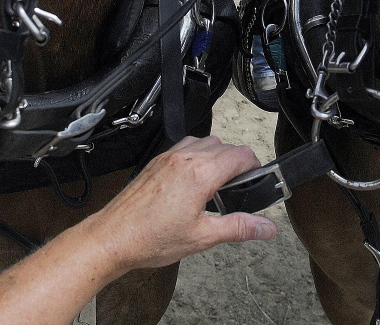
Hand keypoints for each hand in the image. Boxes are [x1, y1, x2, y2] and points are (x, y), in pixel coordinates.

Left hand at [86, 136, 277, 272]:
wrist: (113, 237)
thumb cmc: (150, 238)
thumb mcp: (202, 237)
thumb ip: (238, 228)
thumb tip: (265, 228)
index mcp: (200, 174)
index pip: (241, 155)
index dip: (255, 167)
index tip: (256, 180)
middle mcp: (185, 158)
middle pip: (225, 146)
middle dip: (237, 164)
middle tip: (238, 189)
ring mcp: (168, 157)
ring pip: (205, 142)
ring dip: (217, 157)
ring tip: (216, 185)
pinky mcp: (157, 161)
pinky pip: (185, 146)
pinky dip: (197, 156)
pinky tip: (194, 182)